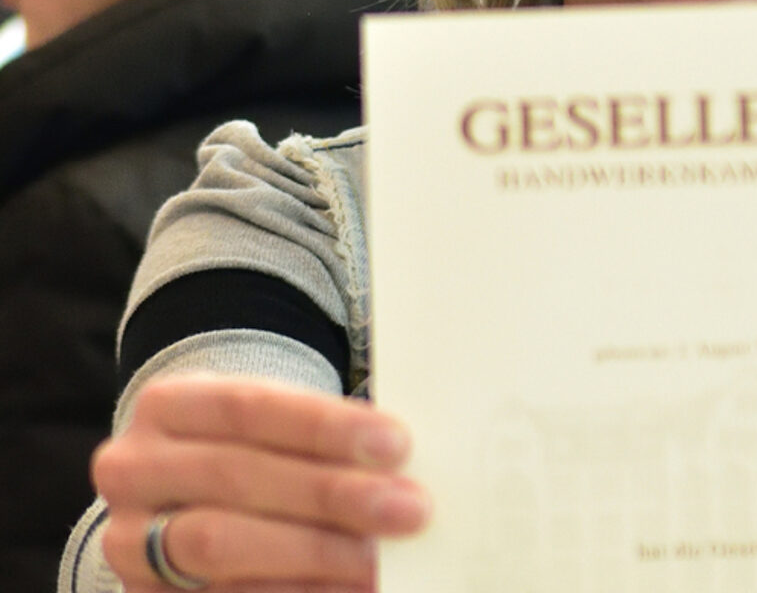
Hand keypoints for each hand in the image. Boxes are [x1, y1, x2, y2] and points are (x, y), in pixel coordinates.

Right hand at [91, 373, 429, 590]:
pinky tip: (341, 589)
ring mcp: (128, 541)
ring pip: (217, 543)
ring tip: (377, 558)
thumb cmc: (256, 447)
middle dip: (329, 494)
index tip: (397, 444)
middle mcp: (134, 468)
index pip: (250, 406)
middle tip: (408, 508)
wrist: (187, 492)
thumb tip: (399, 464)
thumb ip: (324, 436)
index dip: (324, 426)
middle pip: (236, 476)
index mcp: (168, 403)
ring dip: (311, 552)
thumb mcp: (275, 421)